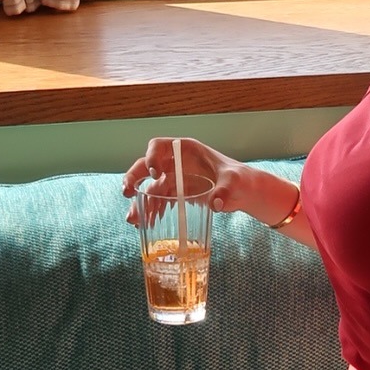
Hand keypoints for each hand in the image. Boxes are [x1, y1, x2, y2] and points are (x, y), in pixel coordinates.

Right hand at [121, 137, 252, 224]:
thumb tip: (216, 204)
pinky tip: (147, 224)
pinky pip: (158, 201)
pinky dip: (151, 211)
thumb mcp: (234, 183)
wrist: (243, 191)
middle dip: (134, 178)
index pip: (160, 146)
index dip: (152, 156)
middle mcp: (176, 163)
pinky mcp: (177, 194)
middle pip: (146, 166)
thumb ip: (225, 190)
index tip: (154, 172)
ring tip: (134, 220)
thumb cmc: (239, 180)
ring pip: (150, 187)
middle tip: (126, 192)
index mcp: (186, 150)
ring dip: (139, 202)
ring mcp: (174, 178)